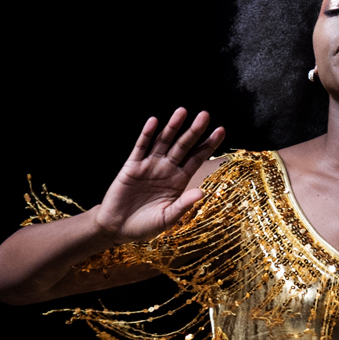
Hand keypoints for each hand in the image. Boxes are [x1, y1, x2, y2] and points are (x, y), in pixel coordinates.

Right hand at [93, 108, 224, 243]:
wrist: (117, 228)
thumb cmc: (145, 225)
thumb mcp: (167, 218)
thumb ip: (183, 205)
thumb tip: (202, 192)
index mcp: (179, 180)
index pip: (197, 158)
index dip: (208, 145)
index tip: (221, 130)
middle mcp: (166, 169)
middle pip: (183, 146)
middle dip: (194, 131)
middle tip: (205, 115)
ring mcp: (149, 165)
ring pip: (163, 141)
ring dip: (172, 127)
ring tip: (182, 112)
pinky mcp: (132, 165)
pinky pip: (141, 147)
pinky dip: (147, 134)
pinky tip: (154, 122)